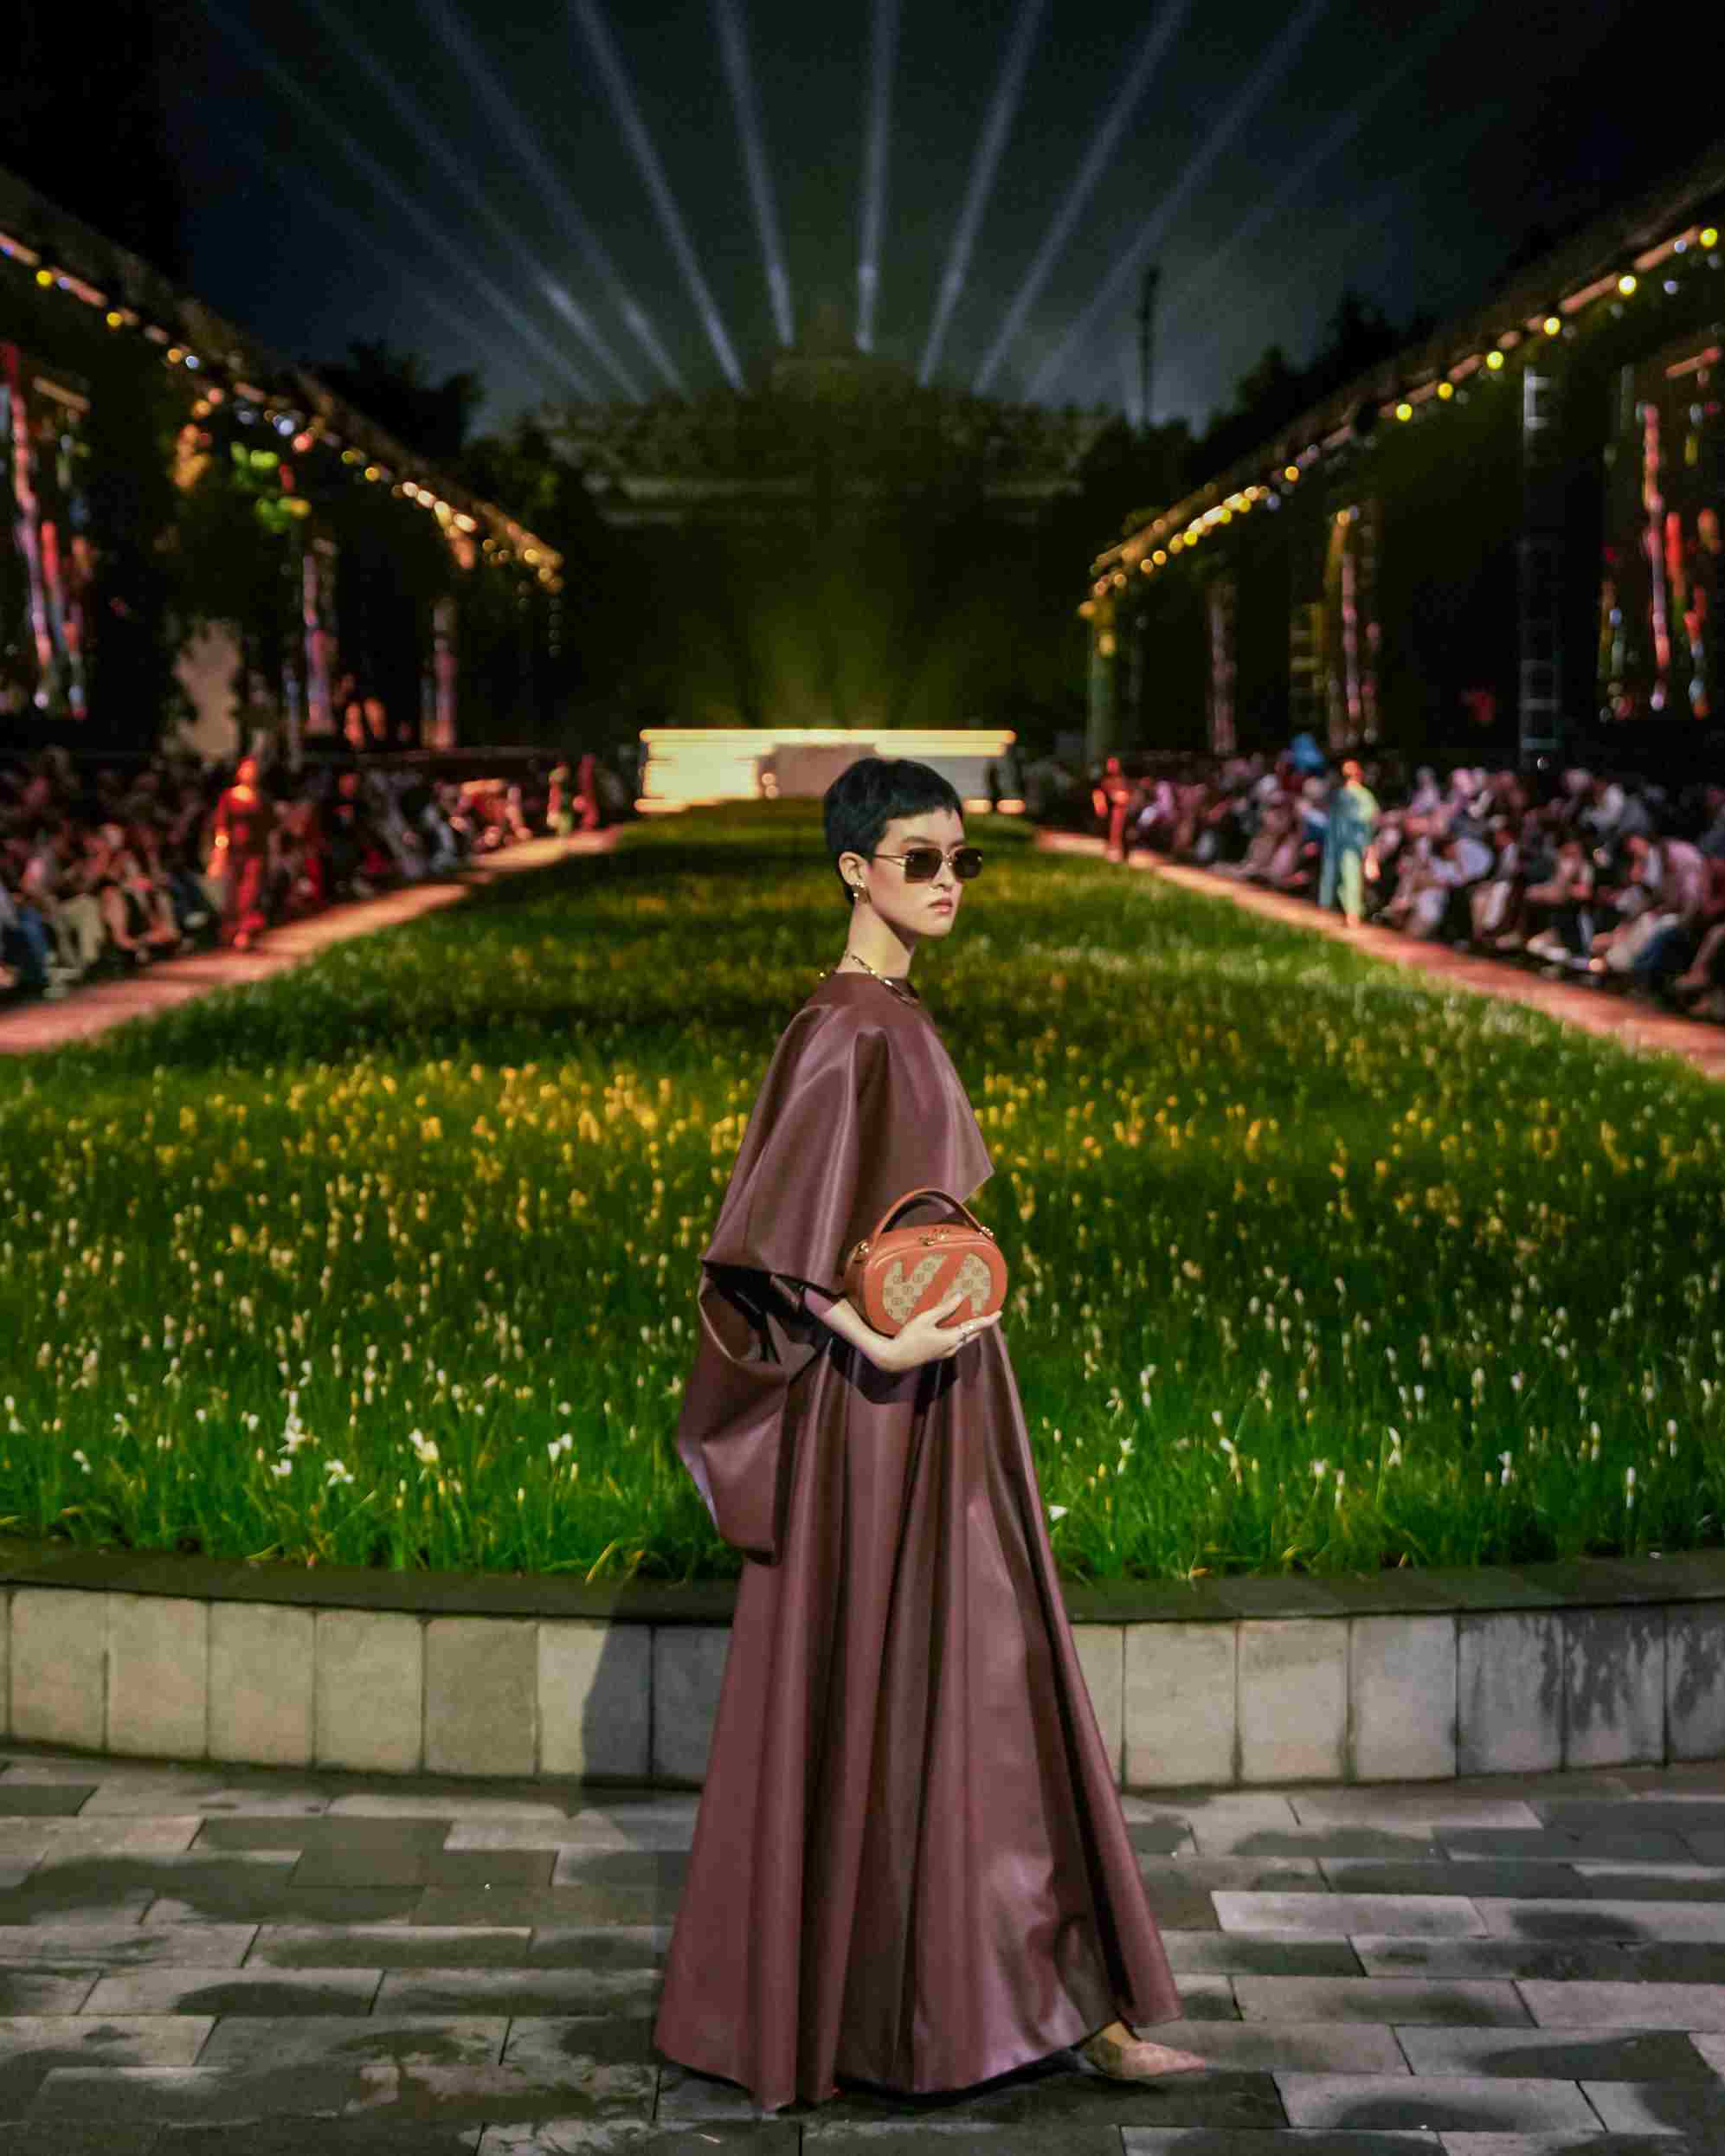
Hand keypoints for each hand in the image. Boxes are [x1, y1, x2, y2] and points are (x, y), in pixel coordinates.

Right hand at [870, 1286, 1001, 1372]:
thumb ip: (944, 1309)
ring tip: (973, 1316)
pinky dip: (961, 1332)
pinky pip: (957, 1342)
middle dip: (982, 1324)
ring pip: (965, 1339)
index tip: (999, 1312)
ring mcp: (946, 1352)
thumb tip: (961, 1296)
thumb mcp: (926, 1319)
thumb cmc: (909, 1337)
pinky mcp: (939, 1354)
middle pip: (973, 1334)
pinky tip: (955, 1326)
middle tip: (987, 1312)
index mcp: (952, 1338)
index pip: (976, 1327)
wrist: (895, 1359)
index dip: (989, 1320)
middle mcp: (953, 1347)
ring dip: (971, 1328)